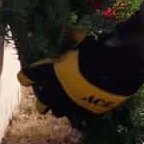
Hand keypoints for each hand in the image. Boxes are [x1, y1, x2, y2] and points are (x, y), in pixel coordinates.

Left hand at [17, 33, 143, 123]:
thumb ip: (73, 39)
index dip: (28, 76)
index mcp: (52, 73)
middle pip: (42, 101)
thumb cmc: (99, 50)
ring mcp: (72, 104)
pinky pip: (78, 115)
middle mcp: (58, 92)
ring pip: (58, 111)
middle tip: (44, 94)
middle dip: (42, 98)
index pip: (30, 76)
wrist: (118, 68)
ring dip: (58, 106)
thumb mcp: (83, 41)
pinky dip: (79, 110)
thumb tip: (69, 29)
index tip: (25, 76)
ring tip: (62, 102)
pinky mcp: (88, 111)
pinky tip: (82, 105)